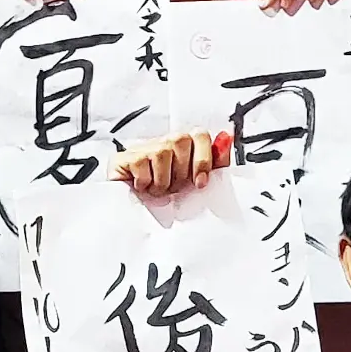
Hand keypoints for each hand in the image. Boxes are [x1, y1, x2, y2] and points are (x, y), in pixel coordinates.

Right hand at [109, 128, 229, 195]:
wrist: (134, 216)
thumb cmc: (166, 198)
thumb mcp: (194, 183)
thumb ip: (214, 162)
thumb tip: (227, 138)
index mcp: (182, 148)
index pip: (200, 135)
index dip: (203, 158)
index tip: (200, 182)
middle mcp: (163, 143)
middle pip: (181, 139)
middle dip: (181, 172)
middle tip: (173, 187)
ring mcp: (142, 148)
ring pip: (162, 152)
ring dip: (162, 181)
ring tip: (157, 189)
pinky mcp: (124, 157)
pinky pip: (141, 162)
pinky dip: (145, 181)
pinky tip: (142, 187)